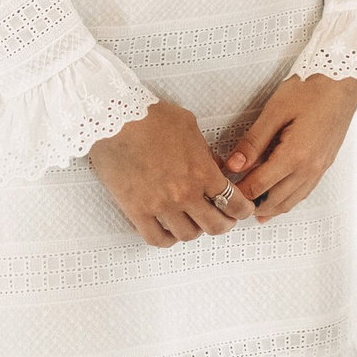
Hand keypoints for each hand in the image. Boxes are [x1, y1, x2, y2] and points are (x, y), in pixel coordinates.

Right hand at [88, 100, 249, 246]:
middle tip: (223, 219)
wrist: (113, 120)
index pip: (233, 202)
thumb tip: (214, 167)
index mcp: (202, 171)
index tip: (242, 209)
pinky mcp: (136, 211)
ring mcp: (160, 206)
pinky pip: (156, 239)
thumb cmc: (150, 117)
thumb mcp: (189, 126)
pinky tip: (169, 230)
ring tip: (193, 221)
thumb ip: (205, 152)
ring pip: (187, 235)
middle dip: (224, 224)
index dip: (242, 209)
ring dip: (195, 230)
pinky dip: (167, 239)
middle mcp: (184, 194)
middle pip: (214, 226)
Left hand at [225, 74, 356, 220]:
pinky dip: (288, 200)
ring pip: (291, 201)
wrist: (344, 80)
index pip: (259, 187)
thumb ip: (253, 142)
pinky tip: (278, 199)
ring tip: (252, 209)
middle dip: (252, 205)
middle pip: (275, 201)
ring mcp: (320, 168)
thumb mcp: (275, 111)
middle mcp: (309, 169)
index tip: (223, 190)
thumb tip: (233, 166)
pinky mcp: (325, 163)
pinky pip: (304, 192)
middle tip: (232, 202)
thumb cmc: (311, 88)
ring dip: (270, 208)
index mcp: (294, 156)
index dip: (238, 192)